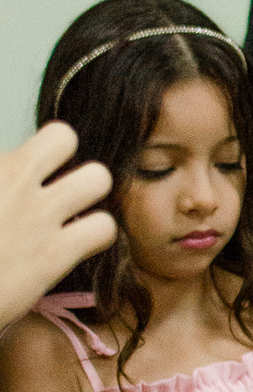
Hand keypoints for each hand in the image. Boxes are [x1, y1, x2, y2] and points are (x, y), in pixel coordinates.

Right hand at [0, 124, 115, 332]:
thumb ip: (2, 176)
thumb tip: (9, 167)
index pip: (32, 138)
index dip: (34, 153)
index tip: (27, 175)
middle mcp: (10, 179)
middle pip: (64, 137)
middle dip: (65, 158)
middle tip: (53, 188)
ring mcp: (36, 215)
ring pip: (98, 177)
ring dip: (90, 193)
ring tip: (71, 213)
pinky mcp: (53, 255)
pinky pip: (104, 228)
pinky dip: (96, 235)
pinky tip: (76, 245)